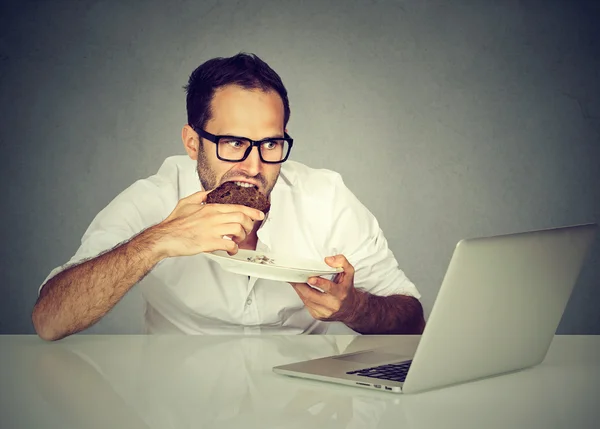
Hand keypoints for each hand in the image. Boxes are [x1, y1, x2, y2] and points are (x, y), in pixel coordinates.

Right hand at [150, 191, 264, 257]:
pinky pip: (229, 244)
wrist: (164, 237)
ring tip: (237, 240)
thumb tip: (208, 192)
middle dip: (248, 225)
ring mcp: (211, 230)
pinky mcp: (209, 242)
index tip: (259, 215)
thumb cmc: (174, 223)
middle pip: (241, 217)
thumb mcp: (186, 203)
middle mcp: (213, 217)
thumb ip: (200, 196)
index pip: (236, 207)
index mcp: (210, 208)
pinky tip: (230, 249)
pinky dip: (234, 248)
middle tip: (246, 231)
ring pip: (238, 229)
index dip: (251, 211)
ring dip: (242, 236)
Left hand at [290, 254, 360, 322]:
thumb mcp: (349, 273)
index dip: (319, 283)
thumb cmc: (346, 289)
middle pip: (312, 295)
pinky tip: (300, 288)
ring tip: (293, 280)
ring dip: (298, 289)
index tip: (310, 278)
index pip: (329, 288)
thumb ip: (342, 262)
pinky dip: (301, 295)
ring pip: (306, 300)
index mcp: (341, 293)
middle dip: (300, 285)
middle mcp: (333, 304)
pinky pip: (306, 304)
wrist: (349, 308)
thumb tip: (328, 260)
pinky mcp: (318, 316)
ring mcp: (324, 312)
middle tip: (293, 277)